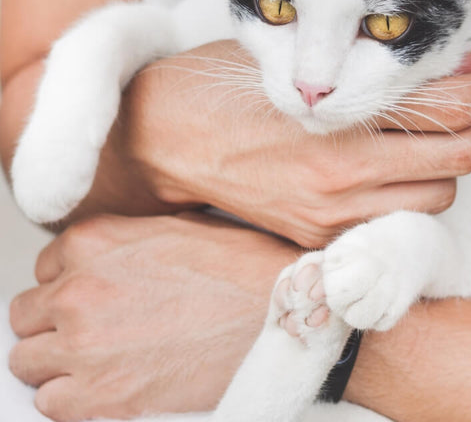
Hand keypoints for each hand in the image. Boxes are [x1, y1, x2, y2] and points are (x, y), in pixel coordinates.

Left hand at [9, 213, 297, 420]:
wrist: (280, 313)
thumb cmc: (240, 269)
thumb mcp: (176, 230)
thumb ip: (123, 244)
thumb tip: (103, 262)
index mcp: (96, 241)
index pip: (44, 267)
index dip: (68, 283)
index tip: (87, 295)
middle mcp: (79, 289)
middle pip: (28, 315)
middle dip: (55, 321)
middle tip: (92, 328)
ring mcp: (85, 345)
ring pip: (29, 360)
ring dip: (58, 360)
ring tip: (101, 357)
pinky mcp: (102, 397)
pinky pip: (52, 402)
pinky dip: (73, 397)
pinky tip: (109, 383)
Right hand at [121, 40, 470, 246]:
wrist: (160, 141)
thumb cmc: (214, 90)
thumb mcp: (292, 65)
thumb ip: (370, 74)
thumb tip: (445, 73)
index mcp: (333, 131)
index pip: (442, 117)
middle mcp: (339, 183)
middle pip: (452, 165)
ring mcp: (328, 217)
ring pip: (430, 200)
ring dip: (444, 165)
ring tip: (431, 132)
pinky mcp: (315, 237)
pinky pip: (390, 220)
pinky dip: (409, 192)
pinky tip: (396, 164)